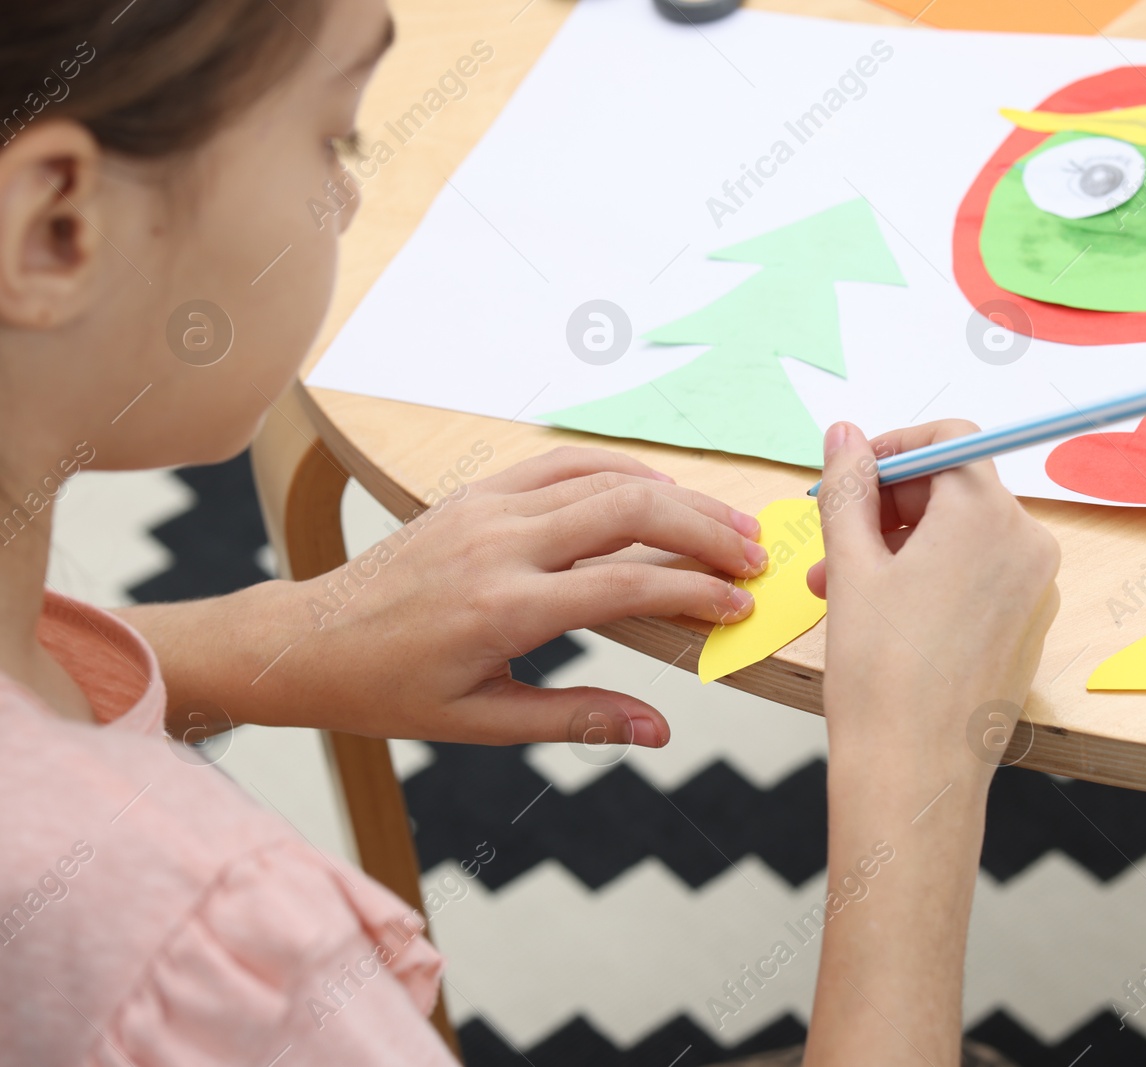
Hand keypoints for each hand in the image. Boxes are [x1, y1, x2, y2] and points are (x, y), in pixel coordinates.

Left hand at [214, 447, 766, 746]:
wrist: (306, 641)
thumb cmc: (389, 689)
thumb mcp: (482, 722)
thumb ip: (578, 719)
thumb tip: (659, 729)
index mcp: (504, 608)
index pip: (628, 583)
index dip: (697, 591)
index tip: (742, 606)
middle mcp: (500, 545)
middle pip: (631, 510)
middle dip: (706, 528)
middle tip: (756, 555)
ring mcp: (487, 507)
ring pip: (604, 477)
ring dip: (675, 494)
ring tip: (726, 520)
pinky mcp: (478, 491)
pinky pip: (564, 463)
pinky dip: (621, 470)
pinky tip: (657, 489)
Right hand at [814, 420, 1060, 785]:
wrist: (915, 771)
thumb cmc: (881, 674)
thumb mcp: (851, 565)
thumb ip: (849, 487)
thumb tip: (847, 433)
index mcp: (986, 514)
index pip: (947, 441)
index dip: (892, 450)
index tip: (851, 476)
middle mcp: (1026, 542)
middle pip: (954, 488)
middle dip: (887, 509)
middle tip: (832, 545)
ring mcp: (1035, 587)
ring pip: (962, 537)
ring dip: (901, 548)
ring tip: (842, 589)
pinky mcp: (1029, 625)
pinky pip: (980, 577)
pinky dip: (933, 580)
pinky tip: (884, 617)